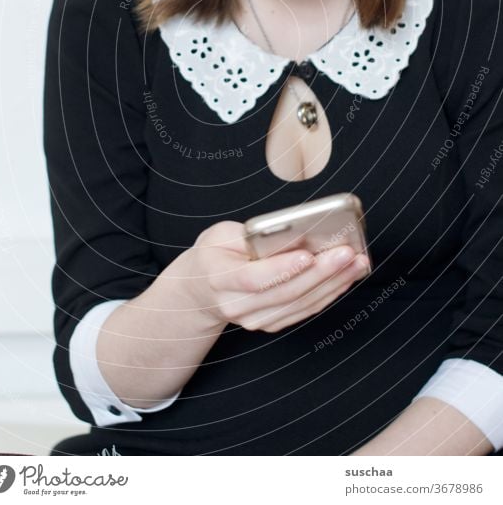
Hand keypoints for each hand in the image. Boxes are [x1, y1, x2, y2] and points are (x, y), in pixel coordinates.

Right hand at [183, 220, 369, 332]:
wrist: (201, 289)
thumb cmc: (215, 254)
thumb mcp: (221, 235)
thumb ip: (251, 235)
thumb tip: (292, 232)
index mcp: (220, 279)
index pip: (254, 278)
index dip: (283, 268)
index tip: (309, 255)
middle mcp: (236, 306)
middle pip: (285, 292)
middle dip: (321, 272)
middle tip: (347, 253)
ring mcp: (255, 320)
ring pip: (300, 304)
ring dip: (334, 284)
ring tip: (356, 263)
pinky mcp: (271, 324)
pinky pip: (305, 310)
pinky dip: (329, 294)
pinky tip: (346, 277)